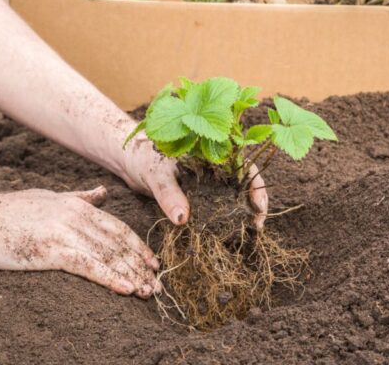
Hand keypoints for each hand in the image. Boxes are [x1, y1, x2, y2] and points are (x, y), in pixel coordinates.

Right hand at [0, 186, 159, 297]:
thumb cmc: (7, 210)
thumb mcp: (50, 197)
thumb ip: (80, 197)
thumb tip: (103, 192)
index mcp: (78, 205)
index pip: (118, 228)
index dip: (137, 246)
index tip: (152, 262)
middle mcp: (77, 216)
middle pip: (118, 244)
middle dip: (140, 265)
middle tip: (157, 283)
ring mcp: (66, 231)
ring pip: (109, 256)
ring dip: (132, 275)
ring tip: (148, 291)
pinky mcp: (51, 249)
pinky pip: (89, 266)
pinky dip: (111, 278)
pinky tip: (126, 289)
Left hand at [122, 134, 268, 228]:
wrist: (129, 163)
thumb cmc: (144, 159)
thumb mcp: (156, 175)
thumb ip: (169, 194)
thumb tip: (182, 219)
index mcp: (213, 154)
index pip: (245, 166)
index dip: (257, 185)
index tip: (259, 205)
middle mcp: (217, 169)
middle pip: (247, 185)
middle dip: (256, 205)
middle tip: (257, 226)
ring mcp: (211, 184)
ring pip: (236, 198)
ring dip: (244, 215)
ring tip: (250, 233)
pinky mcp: (201, 198)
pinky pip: (219, 209)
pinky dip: (227, 221)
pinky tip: (229, 235)